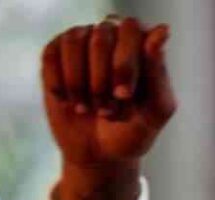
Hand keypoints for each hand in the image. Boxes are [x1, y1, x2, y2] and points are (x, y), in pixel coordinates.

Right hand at [41, 15, 176, 199]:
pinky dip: (60, 84)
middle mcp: (111, 35)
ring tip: (88, 108)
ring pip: (73, 41)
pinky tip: (70, 102)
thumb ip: (160, 71)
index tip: (124, 95)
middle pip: (102, 35)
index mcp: (141, 43)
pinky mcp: (55, 56)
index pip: (131, 29)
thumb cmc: (133, 131)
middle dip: (103, 79)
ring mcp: (81, 42)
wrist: (100, 155)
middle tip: (108, 110)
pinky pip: (51, 56)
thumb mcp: (155, 110)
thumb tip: (162, 30)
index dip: (125, 63)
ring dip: (80, 83)